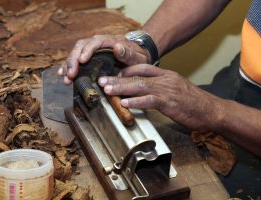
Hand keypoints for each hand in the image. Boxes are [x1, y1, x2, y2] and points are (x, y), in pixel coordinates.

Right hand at [58, 34, 150, 83]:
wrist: (137, 56)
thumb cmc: (137, 56)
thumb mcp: (137, 56)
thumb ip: (129, 54)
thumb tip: (118, 47)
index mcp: (109, 41)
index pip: (95, 42)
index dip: (87, 50)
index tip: (82, 61)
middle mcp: (97, 44)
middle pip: (81, 47)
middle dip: (73, 60)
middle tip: (70, 74)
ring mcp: (91, 51)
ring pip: (75, 54)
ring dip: (68, 65)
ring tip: (65, 78)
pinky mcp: (88, 59)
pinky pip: (76, 61)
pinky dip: (68, 67)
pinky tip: (62, 75)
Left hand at [98, 64, 222, 131]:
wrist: (211, 110)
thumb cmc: (193, 102)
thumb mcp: (176, 88)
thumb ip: (160, 87)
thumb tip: (143, 91)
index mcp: (167, 75)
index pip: (143, 67)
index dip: (126, 70)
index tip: (114, 74)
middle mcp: (165, 79)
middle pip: (137, 76)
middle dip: (117, 78)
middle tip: (102, 81)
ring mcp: (168, 90)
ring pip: (140, 86)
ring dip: (122, 88)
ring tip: (108, 90)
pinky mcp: (170, 103)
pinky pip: (150, 100)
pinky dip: (136, 102)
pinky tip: (125, 103)